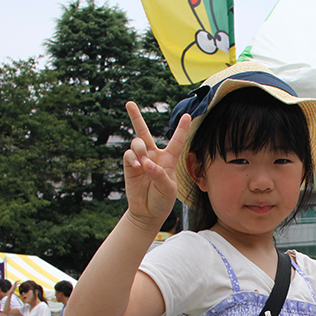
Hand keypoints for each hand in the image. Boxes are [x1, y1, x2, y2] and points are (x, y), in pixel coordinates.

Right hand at [123, 102, 189, 231]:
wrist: (147, 212)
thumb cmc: (162, 201)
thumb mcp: (168, 189)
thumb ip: (160, 175)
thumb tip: (146, 163)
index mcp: (169, 160)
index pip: (176, 141)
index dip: (181, 128)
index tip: (187, 115)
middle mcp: (153, 156)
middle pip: (144, 132)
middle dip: (135, 117)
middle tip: (129, 103)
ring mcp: (140, 160)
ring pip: (137, 142)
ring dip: (140, 150)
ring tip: (143, 163)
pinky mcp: (129, 166)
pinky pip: (129, 154)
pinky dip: (133, 158)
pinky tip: (138, 167)